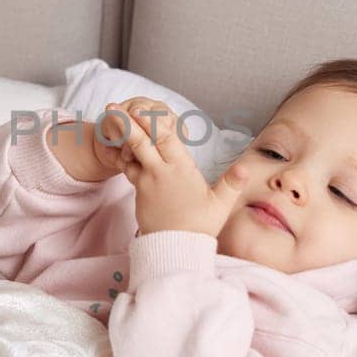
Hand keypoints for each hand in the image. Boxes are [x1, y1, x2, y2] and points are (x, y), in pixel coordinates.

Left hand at [107, 104, 249, 236]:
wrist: (175, 249)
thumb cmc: (200, 226)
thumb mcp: (220, 205)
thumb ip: (232, 183)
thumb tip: (246, 167)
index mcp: (181, 169)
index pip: (166, 139)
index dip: (153, 122)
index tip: (141, 107)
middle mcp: (160, 172)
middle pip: (140, 142)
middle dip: (125, 122)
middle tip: (111, 106)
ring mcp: (146, 182)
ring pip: (131, 153)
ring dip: (121, 136)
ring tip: (110, 119)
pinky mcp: (138, 191)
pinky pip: (128, 168)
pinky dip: (123, 155)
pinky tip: (119, 145)